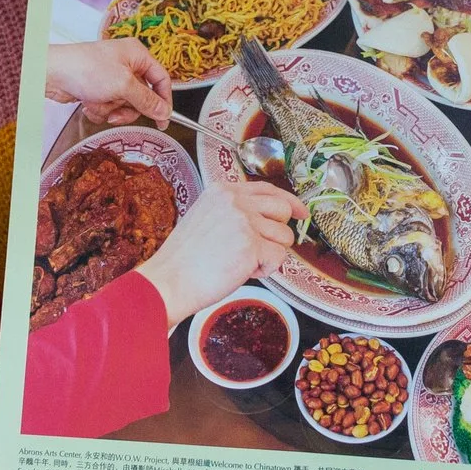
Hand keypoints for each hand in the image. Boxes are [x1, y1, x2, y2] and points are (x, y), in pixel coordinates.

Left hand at [46, 39, 172, 125]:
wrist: (52, 73)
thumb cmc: (85, 68)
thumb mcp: (123, 85)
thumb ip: (146, 101)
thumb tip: (163, 111)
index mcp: (137, 54)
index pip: (161, 79)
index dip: (164, 100)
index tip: (163, 120)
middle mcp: (126, 64)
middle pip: (142, 96)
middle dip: (128, 108)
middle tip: (118, 112)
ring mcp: (111, 77)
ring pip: (124, 104)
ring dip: (111, 109)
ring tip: (99, 104)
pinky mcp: (98, 88)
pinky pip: (109, 106)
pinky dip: (100, 108)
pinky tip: (89, 102)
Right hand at [136, 179, 302, 325]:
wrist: (169, 281)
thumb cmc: (185, 259)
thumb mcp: (207, 217)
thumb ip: (234, 211)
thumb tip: (270, 218)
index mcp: (223, 190)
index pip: (267, 188)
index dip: (289, 202)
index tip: (301, 212)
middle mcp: (235, 200)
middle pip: (283, 209)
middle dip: (279, 232)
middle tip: (261, 249)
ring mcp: (244, 221)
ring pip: (285, 236)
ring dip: (269, 254)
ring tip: (242, 262)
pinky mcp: (251, 245)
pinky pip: (279, 258)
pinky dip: (266, 270)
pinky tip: (242, 272)